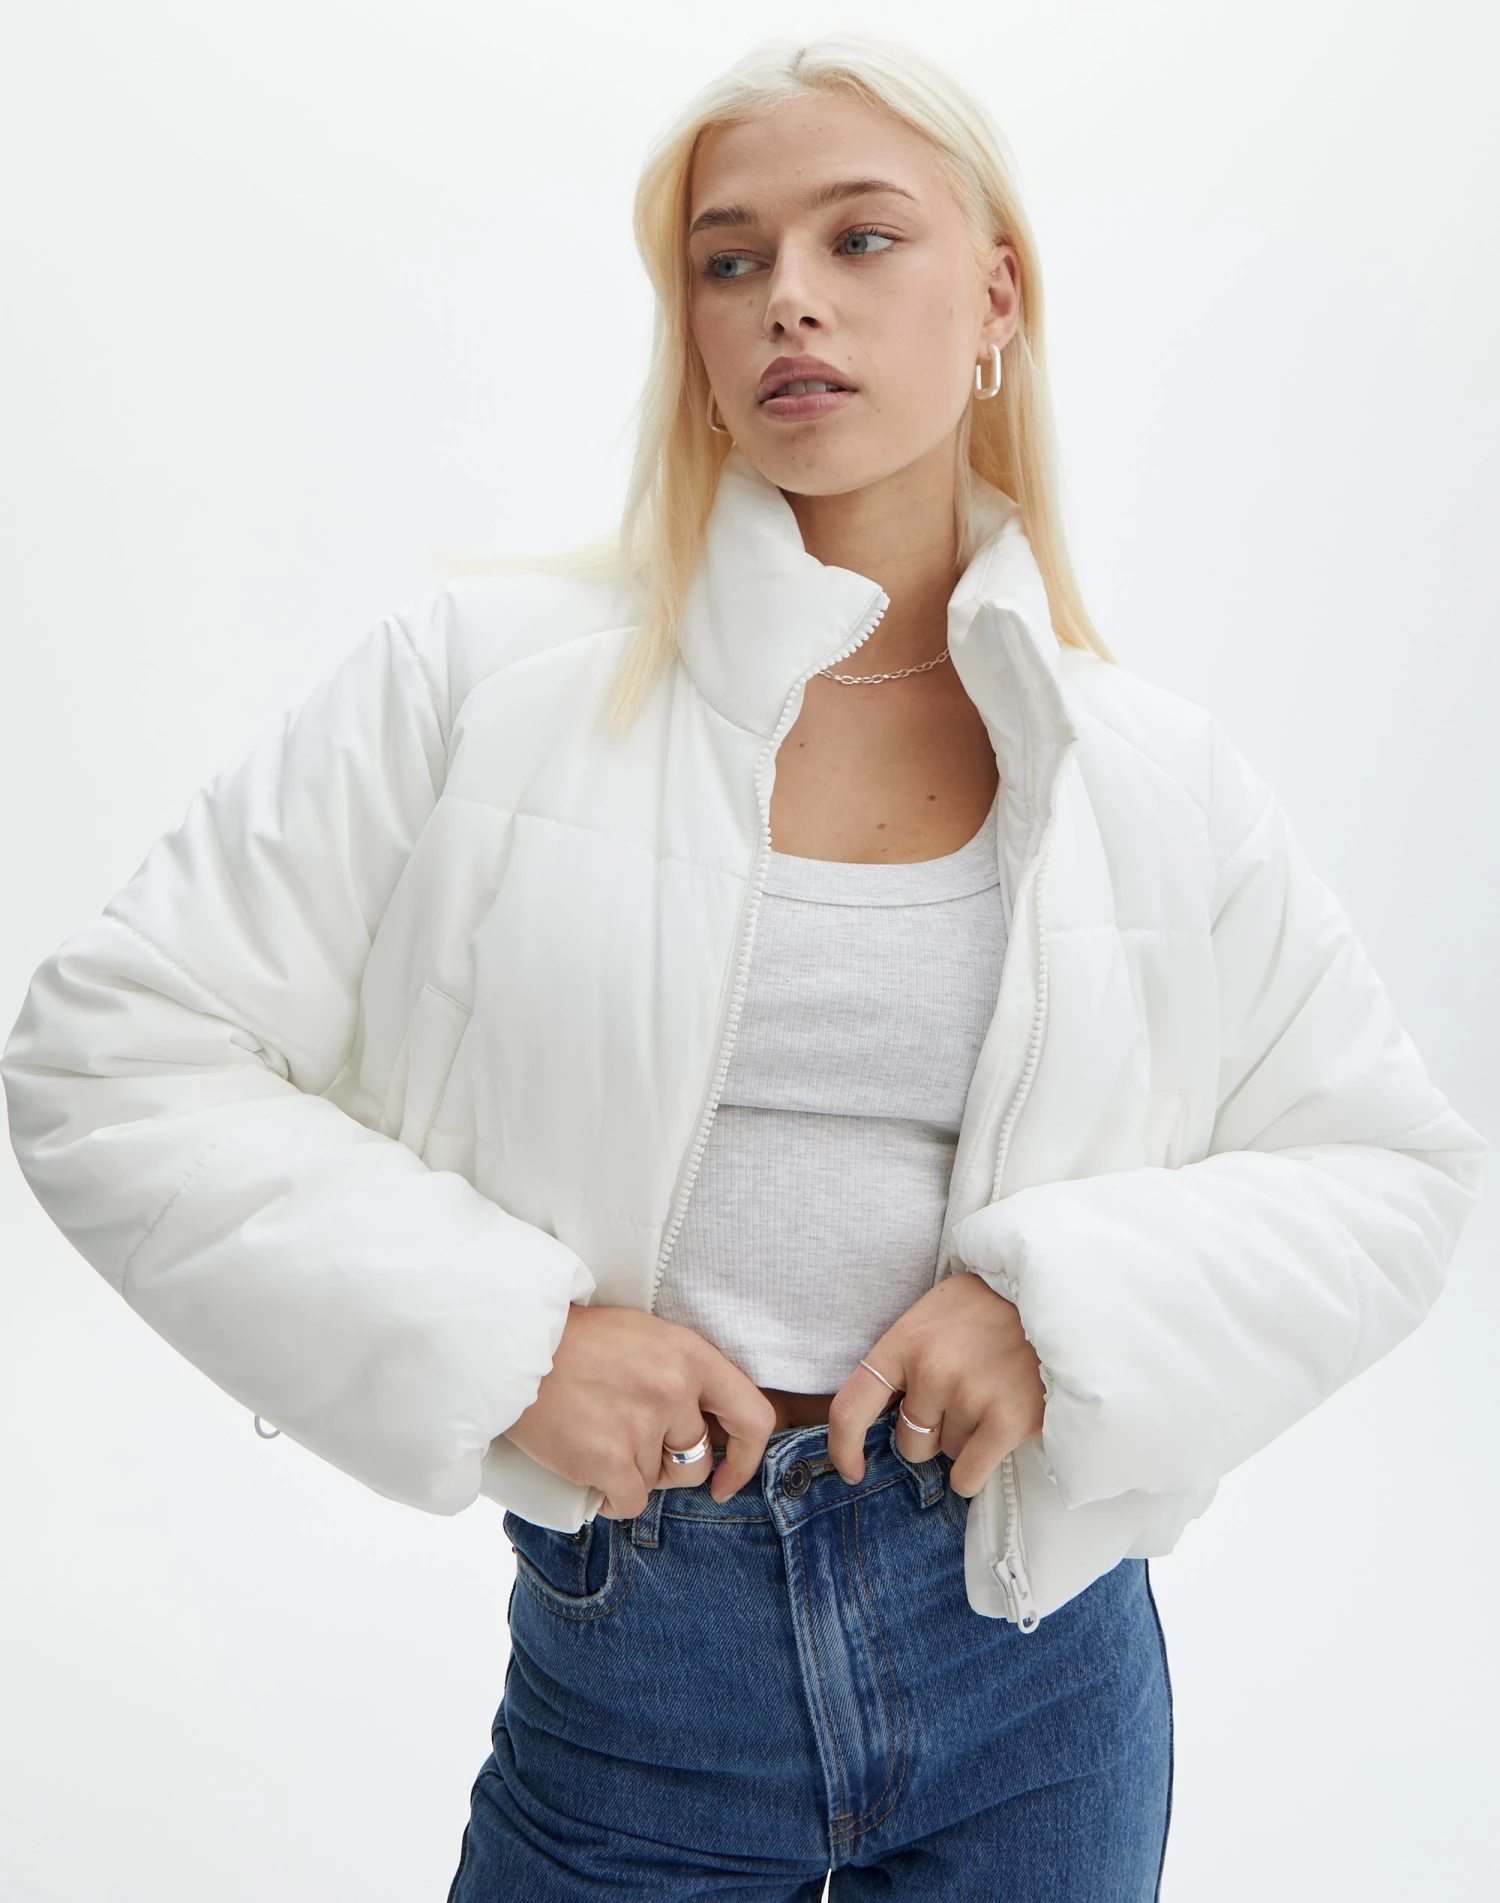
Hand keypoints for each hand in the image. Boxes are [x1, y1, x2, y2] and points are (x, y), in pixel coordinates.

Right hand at [501, 1304, 777, 1518]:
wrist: (511, 1345)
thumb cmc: (575, 1340)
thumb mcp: (646, 1337)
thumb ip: (682, 1373)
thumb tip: (707, 1426)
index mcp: (691, 1355)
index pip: (753, 1417)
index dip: (747, 1457)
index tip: (728, 1478)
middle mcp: (675, 1388)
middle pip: (697, 1461)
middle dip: (667, 1465)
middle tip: (629, 1444)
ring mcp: (642, 1423)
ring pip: (656, 1483)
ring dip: (631, 1476)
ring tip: (597, 1441)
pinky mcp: (608, 1457)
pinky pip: (629, 1504)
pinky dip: (609, 1498)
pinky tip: (590, 1475)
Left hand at [826, 1271, 1044, 1496]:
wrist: (1053, 1296)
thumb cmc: (989, 1309)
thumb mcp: (934, 1314)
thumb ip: (906, 1358)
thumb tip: (885, 1417)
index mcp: (904, 1341)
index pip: (852, 1406)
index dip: (844, 1446)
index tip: (851, 1469)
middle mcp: (931, 1370)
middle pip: (909, 1440)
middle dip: (933, 1430)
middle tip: (966, 1394)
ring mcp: (969, 1395)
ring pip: (947, 1453)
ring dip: (966, 1437)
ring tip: (993, 1394)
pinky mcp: (1007, 1419)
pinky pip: (967, 1477)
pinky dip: (975, 1472)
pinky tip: (994, 1439)